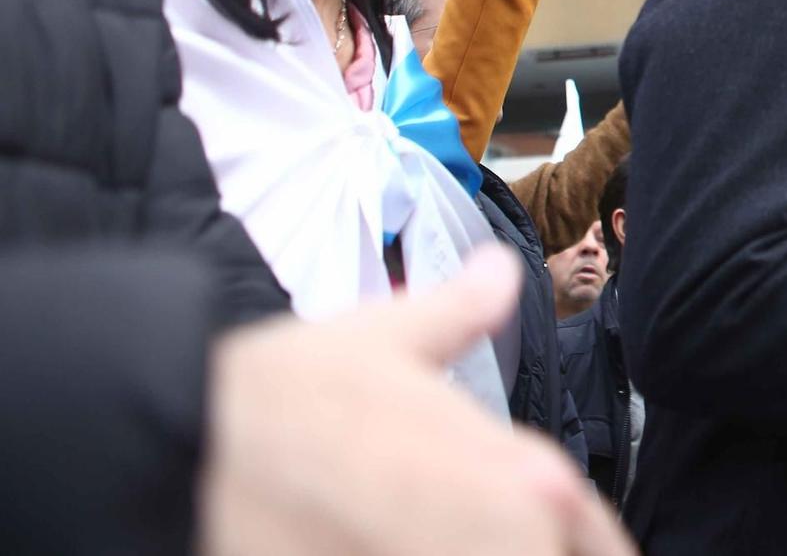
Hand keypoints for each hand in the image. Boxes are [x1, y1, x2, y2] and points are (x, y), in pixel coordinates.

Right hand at [198, 247, 631, 555]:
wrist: (176, 440)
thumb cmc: (279, 395)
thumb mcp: (382, 342)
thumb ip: (457, 315)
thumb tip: (498, 272)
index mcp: (531, 481)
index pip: (597, 544)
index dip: (568, 548)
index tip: (519, 539)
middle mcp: (514, 541)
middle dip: (518, 552)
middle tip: (430, 531)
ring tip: (390, 539)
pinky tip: (359, 554)